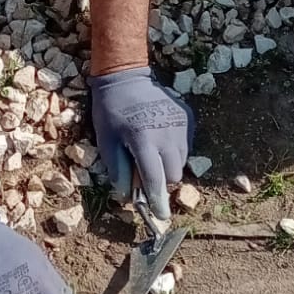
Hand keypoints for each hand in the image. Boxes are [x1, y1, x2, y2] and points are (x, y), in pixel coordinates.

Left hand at [89, 67, 193, 220]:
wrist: (127, 76)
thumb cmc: (111, 110)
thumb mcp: (105, 140)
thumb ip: (118, 169)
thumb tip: (128, 194)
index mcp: (144, 140)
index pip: (155, 179)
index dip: (157, 201)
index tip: (160, 217)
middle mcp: (167, 134)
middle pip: (173, 175)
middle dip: (161, 180)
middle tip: (145, 171)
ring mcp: (181, 125)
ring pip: (182, 161)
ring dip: (168, 164)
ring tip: (151, 150)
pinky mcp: (188, 118)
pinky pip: (186, 145)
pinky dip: (175, 149)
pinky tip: (159, 136)